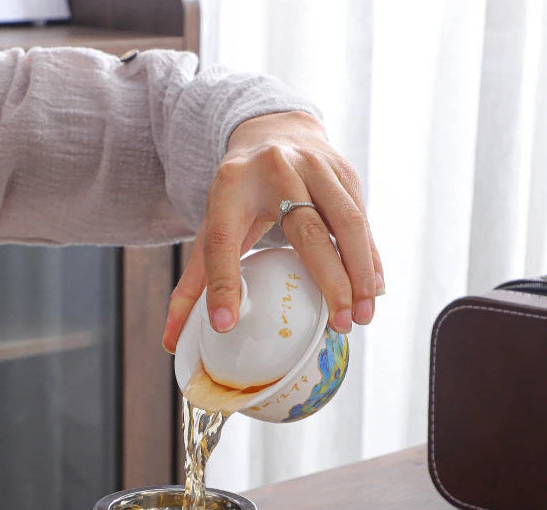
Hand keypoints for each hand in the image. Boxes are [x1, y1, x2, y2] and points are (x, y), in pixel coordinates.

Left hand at [162, 110, 383, 353]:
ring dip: (359, 272)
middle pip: (305, 229)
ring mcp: (315, 166)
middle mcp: (275, 170)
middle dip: (328, 280)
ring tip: (362, 317)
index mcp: (230, 186)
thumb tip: (171, 342)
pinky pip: (363, 219)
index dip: (222, 284)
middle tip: (339, 326)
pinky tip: (375, 291)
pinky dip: (371, 257)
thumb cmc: (238, 196)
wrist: (274, 131)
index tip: (224, 325)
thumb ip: (193, 285)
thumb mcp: (211, 229)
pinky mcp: (344, 172)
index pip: (224, 240)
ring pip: (346, 222)